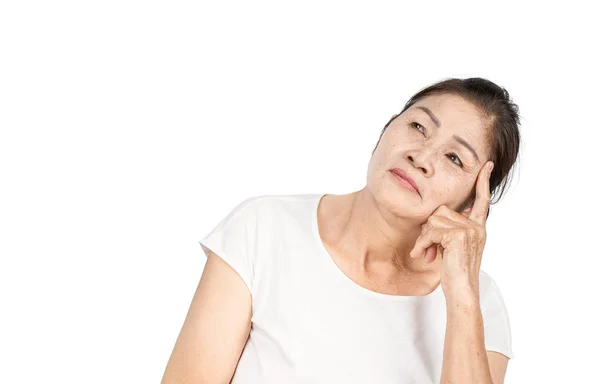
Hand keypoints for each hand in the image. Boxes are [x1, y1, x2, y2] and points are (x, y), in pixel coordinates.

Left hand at [409, 161, 494, 299]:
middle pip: (440, 211)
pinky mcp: (459, 235)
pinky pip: (431, 231)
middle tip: (426, 248)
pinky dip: (423, 243)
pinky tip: (425, 255)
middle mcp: (476, 226)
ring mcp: (469, 230)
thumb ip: (449, 230)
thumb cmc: (455, 271)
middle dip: (428, 230)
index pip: (481, 200)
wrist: (461, 291)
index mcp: (478, 227)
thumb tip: (434, 217)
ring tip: (426, 253)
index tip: (486, 165)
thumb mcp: (453, 246)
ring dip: (424, 238)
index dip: (483, 182)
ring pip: (433, 220)